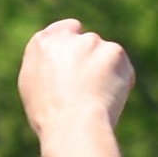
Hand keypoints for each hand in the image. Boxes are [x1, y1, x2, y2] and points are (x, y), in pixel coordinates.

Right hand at [17, 19, 135, 139]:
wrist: (73, 126)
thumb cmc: (50, 118)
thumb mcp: (34, 89)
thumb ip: (45, 67)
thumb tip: (57, 64)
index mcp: (42, 44)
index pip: (64, 30)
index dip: (75, 43)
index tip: (81, 57)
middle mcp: (67, 37)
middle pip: (87, 42)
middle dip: (92, 60)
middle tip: (91, 89)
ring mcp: (92, 42)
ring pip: (106, 55)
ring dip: (107, 71)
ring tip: (97, 100)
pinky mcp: (114, 52)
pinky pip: (123, 67)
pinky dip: (122, 81)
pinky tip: (110, 100)